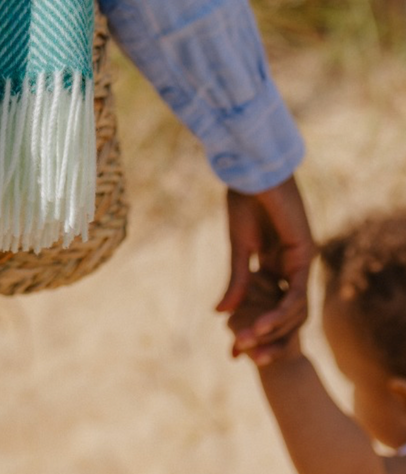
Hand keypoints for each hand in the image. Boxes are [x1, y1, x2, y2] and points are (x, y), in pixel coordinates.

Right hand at [216, 175, 314, 360]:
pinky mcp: (305, 255)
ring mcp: (301, 262)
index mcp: (276, 265)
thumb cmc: (244, 200)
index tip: (234, 349)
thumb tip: (220, 313)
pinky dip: (279, 312)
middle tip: (244, 356)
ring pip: (295, 312)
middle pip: (289, 317)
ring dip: (271, 330)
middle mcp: (292, 267)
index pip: (272, 307)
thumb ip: (236, 281)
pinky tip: (260, 322)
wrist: (252, 170)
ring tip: (246, 340)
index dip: (256, 330)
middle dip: (268, 340)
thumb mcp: (238, 248)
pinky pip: (297, 295)